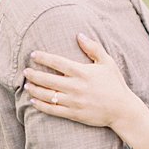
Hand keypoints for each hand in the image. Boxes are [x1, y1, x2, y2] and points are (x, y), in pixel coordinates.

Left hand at [24, 34, 139, 128]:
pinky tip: (33, 100)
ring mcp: (74, 101)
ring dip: (35, 90)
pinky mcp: (74, 114)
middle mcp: (76, 87)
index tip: (33, 54)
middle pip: (48, 79)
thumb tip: (79, 35)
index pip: (57, 62)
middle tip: (25, 71)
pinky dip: (41, 105)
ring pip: (48, 95)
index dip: (43, 58)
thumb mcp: (107, 62)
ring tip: (27, 85)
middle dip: (34, 74)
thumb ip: (93, 48)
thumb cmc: (115, 84)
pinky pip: (53, 110)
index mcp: (82, 72)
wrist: (122, 110)